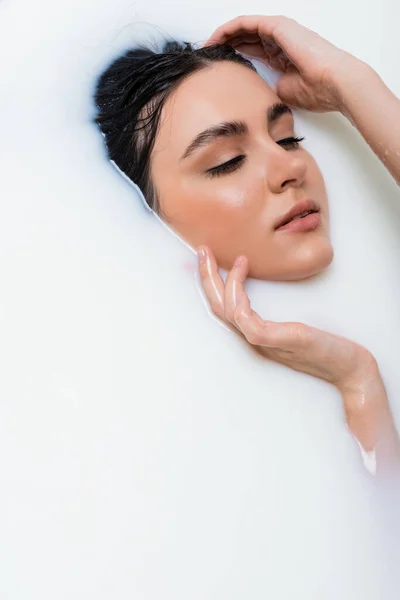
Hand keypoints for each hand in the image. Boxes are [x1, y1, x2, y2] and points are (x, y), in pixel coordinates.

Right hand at [197, 246, 399, 470]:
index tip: (210, 258)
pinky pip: (245, 319)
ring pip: (227, 311)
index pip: (224, 307)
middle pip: (218, 307)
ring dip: (223, 281)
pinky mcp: (272, 340)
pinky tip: (244, 272)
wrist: (348, 368)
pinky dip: (238, 295)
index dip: (212, 282)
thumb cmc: (327, 347)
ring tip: (234, 258)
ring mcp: (260, 341)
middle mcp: (253, 338)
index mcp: (256, 334)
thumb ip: (278, 315)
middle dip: (208, 277)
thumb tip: (271, 288)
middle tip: (202, 251)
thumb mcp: (297, 326)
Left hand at [206, 15, 359, 112]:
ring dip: (222, 36)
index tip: (217, 68)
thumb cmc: (317, 90)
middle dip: (224, 45)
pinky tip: (215, 39)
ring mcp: (278, 30)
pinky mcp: (276, 25)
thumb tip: (255, 92)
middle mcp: (280, 39)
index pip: (253, 51)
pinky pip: (245, 23)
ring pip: (243, 28)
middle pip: (245, 37)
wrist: (334, 82)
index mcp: (283, 55)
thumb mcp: (285, 92)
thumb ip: (269, 87)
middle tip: (206, 57)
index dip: (234, 56)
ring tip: (206, 47)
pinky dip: (228, 29)